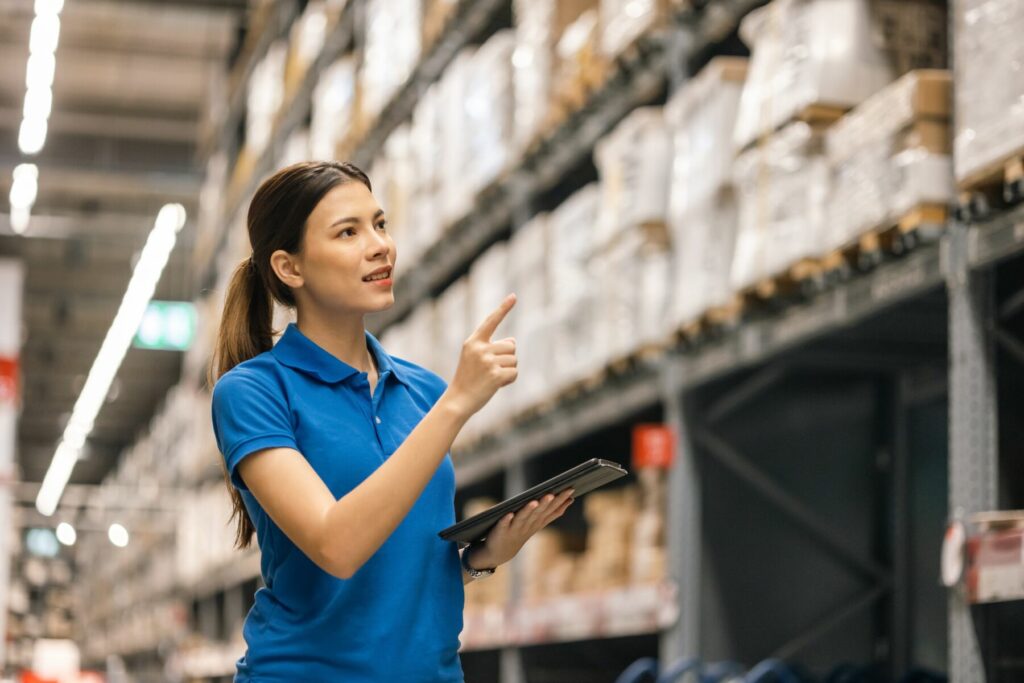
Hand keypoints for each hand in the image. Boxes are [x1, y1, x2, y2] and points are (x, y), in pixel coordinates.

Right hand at [444, 294, 517, 417]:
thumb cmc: (468, 379)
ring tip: (491, 378)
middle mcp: (480, 348)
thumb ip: (491, 347)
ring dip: (508, 370)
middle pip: (511, 345)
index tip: (514, 296)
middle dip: (507, 357)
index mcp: (473, 341)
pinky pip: (514, 373)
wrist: (458, 400)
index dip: (504, 308)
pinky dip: (509, 380)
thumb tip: (512, 341)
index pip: (491, 321)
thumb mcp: (474, 358)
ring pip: (514, 360)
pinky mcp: (495, 375)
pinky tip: (496, 385)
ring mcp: (487, 361)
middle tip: (491, 370)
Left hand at [470, 489, 574, 568]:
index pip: (551, 510)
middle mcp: (528, 526)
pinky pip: (503, 525)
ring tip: (535, 501)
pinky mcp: (501, 531)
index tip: (570, 489)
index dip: (560, 500)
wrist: (500, 552)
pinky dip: (506, 520)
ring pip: (523, 518)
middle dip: (546, 504)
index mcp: (538, 522)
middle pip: (538, 513)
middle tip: (553, 494)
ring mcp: (514, 529)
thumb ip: (553, 513)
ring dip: (528, 510)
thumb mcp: (539, 522)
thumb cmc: (521, 532)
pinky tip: (509, 513)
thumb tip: (570, 500)